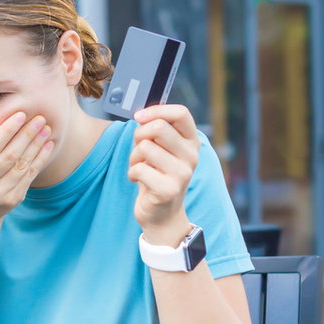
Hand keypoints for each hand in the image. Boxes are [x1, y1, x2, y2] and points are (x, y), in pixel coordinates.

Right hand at [0, 112, 54, 223]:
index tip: (20, 114)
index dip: (6, 131)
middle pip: (8, 156)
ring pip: (20, 166)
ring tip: (45, 128)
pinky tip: (47, 145)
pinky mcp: (12, 200)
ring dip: (35, 145)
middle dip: (26, 135)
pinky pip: (28, 177)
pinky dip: (40, 159)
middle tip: (39, 117)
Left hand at [128, 105, 200, 243]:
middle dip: (139, 135)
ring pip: (145, 147)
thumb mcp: (160, 149)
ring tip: (140, 167)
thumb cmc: (156, 174)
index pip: (181, 113)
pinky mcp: (168, 190)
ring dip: (134, 157)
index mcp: (191, 141)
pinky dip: (132, 173)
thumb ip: (156, 130)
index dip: (156, 110)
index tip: (138, 117)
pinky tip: (138, 180)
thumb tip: (141, 115)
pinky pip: (139, 169)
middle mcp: (192, 156)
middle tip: (139, 150)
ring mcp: (182, 174)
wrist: (161, 213)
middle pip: (158, 127)